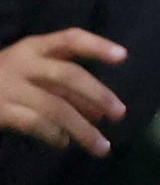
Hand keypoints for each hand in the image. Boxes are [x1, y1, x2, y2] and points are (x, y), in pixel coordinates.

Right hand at [0, 28, 127, 154]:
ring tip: (102, 146)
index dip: (97, 46)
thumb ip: (62, 85)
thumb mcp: (29, 71)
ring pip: (55, 107)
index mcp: (32, 47)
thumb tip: (99, 111)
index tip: (123, 56)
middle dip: (97, 94)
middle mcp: (22, 64)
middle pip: (68, 75)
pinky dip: (54, 135)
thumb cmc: (3, 79)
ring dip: (82, 128)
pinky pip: (34, 124)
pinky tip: (66, 143)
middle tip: (120, 113)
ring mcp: (9, 88)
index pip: (70, 39)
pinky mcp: (0, 112)